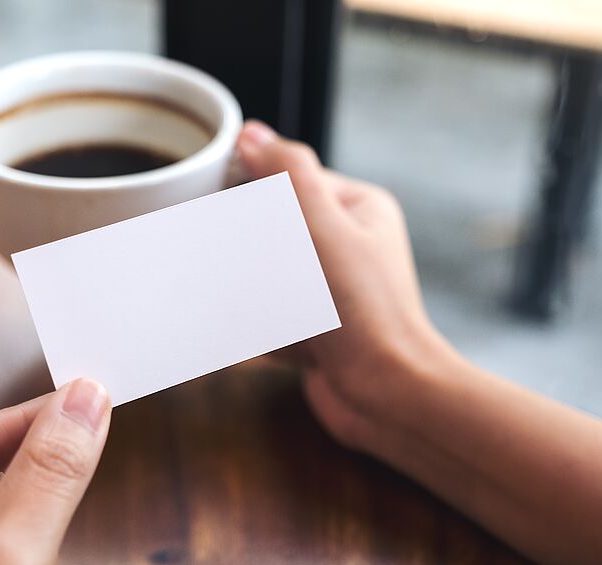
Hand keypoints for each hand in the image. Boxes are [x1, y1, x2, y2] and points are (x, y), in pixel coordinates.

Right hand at [237, 121, 458, 455]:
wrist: (387, 394)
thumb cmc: (362, 307)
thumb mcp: (322, 228)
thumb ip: (287, 175)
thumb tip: (250, 134)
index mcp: (356, 208)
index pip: (287, 181)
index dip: (249, 195)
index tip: (214, 208)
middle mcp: (344, 243)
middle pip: (269, 229)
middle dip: (251, 254)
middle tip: (248, 271)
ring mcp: (328, 287)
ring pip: (262, 274)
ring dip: (255, 295)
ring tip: (273, 312)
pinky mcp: (313, 326)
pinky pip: (268, 313)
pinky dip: (262, 327)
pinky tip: (276, 339)